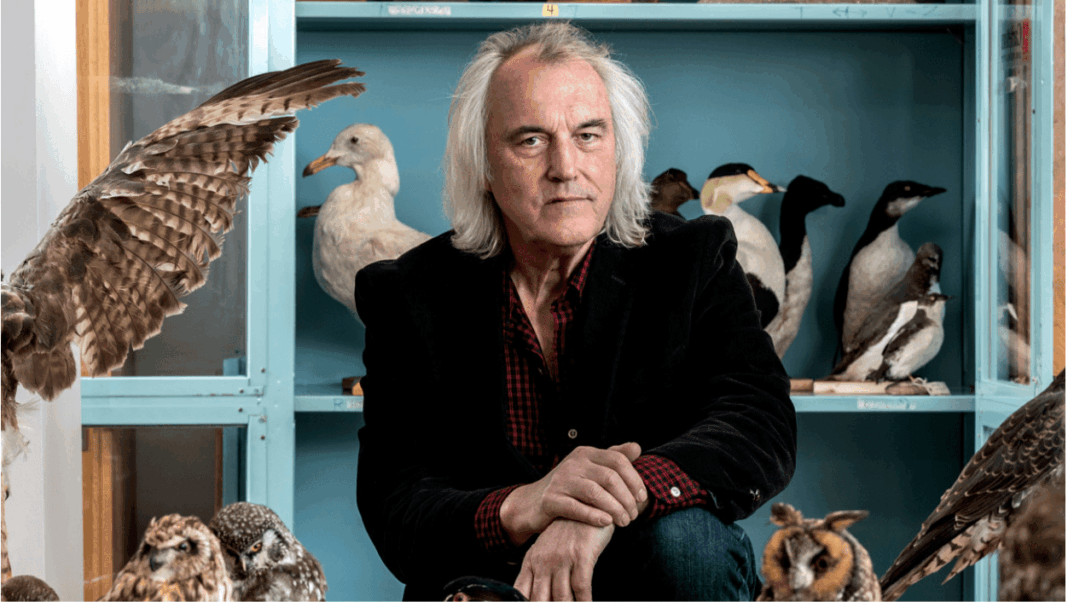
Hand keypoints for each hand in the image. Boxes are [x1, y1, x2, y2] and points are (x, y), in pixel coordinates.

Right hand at [500, 443, 646, 544]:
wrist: (532, 503)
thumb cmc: (568, 487)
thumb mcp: (589, 469)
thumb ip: (613, 458)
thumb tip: (636, 448)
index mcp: (585, 453)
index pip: (617, 460)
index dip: (634, 479)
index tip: (642, 498)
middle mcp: (573, 463)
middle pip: (609, 477)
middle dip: (626, 498)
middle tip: (633, 515)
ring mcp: (560, 480)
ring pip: (594, 493)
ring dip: (614, 509)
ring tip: (624, 522)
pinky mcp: (550, 499)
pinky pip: (576, 507)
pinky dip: (594, 516)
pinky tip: (606, 523)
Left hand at [513, 519, 613, 600]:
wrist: (586, 503)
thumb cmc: (568, 531)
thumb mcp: (547, 549)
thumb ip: (539, 572)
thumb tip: (535, 595)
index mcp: (532, 561)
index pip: (521, 592)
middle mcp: (544, 561)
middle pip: (540, 599)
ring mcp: (561, 559)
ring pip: (561, 597)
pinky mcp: (581, 556)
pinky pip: (581, 586)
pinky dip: (584, 600)